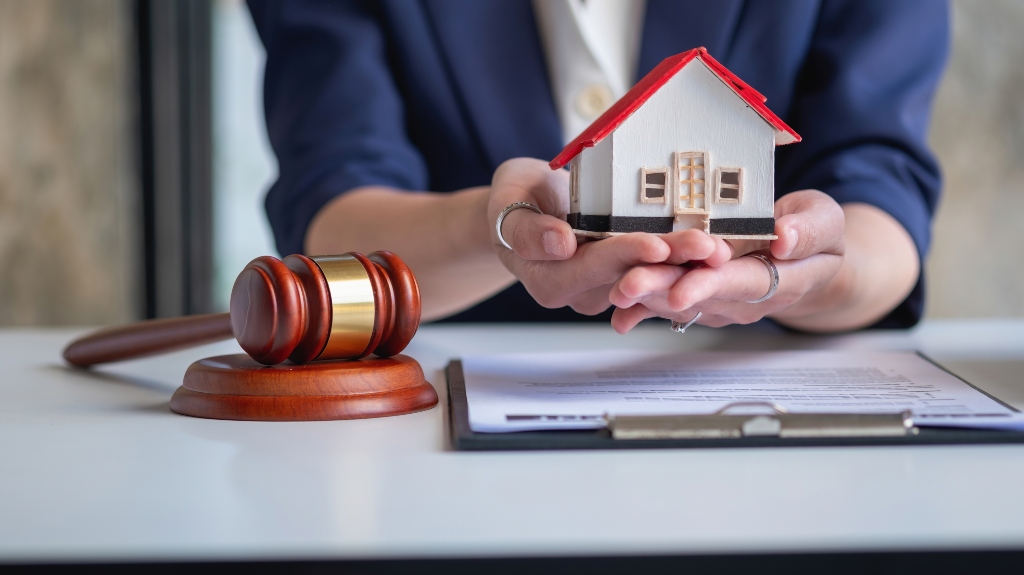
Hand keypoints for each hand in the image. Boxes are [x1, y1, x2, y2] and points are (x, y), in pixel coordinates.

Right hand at [489, 158, 695, 314]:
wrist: (526, 205)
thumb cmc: (514, 200)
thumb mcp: (505, 203)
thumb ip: (526, 228)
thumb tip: (559, 244)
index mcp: (549, 281)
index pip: (591, 268)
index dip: (624, 256)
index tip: (654, 245)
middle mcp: (579, 292)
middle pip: (628, 275)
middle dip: (669, 260)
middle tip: (706, 246)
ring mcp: (604, 287)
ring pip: (648, 274)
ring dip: (684, 262)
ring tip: (719, 246)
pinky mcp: (623, 275)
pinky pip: (654, 267)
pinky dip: (682, 256)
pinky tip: (712, 244)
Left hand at [607, 190, 845, 331]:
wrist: (804, 257)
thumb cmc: (812, 235)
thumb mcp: (827, 222)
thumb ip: (810, 230)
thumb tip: (785, 237)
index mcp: (778, 280)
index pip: (741, 284)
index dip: (709, 285)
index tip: (682, 289)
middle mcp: (743, 298)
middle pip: (699, 295)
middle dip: (661, 290)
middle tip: (627, 286)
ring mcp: (719, 301)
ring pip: (678, 301)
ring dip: (645, 297)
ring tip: (616, 290)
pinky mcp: (699, 296)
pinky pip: (668, 302)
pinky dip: (643, 305)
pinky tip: (618, 310)